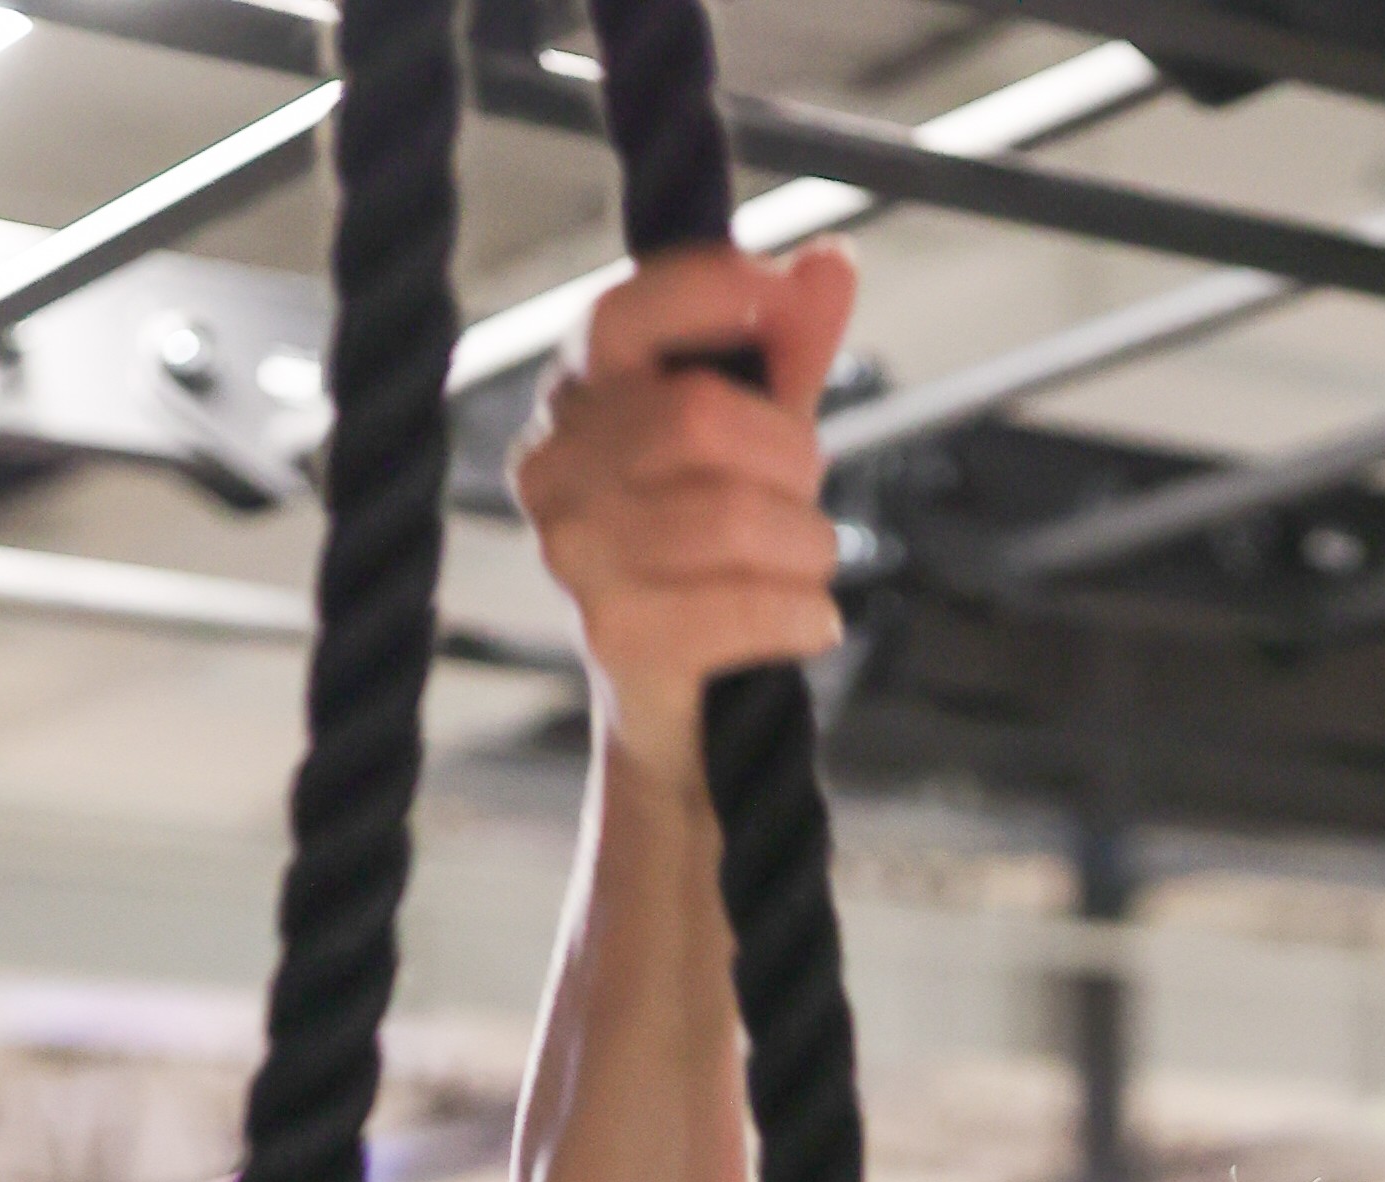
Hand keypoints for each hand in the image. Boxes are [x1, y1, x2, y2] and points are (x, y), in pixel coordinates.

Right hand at [510, 239, 856, 776]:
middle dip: (792, 460)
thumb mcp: (754, 444)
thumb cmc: (708, 562)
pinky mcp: (612, 635)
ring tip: (809, 572)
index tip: (783, 297)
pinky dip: (802, 614)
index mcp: (576, 400)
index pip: (627, 309)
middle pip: (706, 419)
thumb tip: (831, 262)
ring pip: (735, 516)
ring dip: (807, 548)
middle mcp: (553, 467)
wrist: (677, 716)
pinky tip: (812, 622)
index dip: (715, 291)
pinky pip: (742, 605)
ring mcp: (573, 554)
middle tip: (809, 504)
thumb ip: (786, 353)